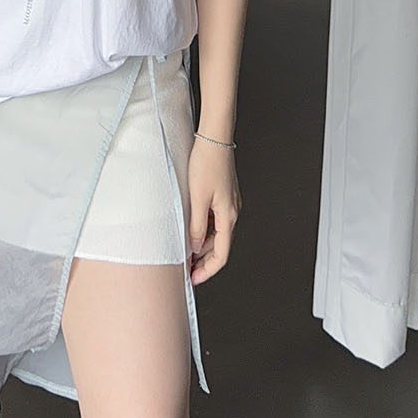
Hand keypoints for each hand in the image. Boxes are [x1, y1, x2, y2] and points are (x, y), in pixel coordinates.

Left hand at [187, 136, 239, 284]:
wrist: (214, 138)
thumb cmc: (206, 163)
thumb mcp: (197, 198)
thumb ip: (196, 225)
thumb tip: (195, 246)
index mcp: (228, 216)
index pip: (221, 254)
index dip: (207, 270)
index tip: (194, 278)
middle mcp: (232, 212)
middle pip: (220, 246)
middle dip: (203, 261)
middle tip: (186, 268)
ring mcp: (229, 204)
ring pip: (217, 234)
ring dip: (202, 245)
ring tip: (185, 251)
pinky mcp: (223, 195)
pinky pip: (215, 220)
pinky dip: (204, 230)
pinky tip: (191, 229)